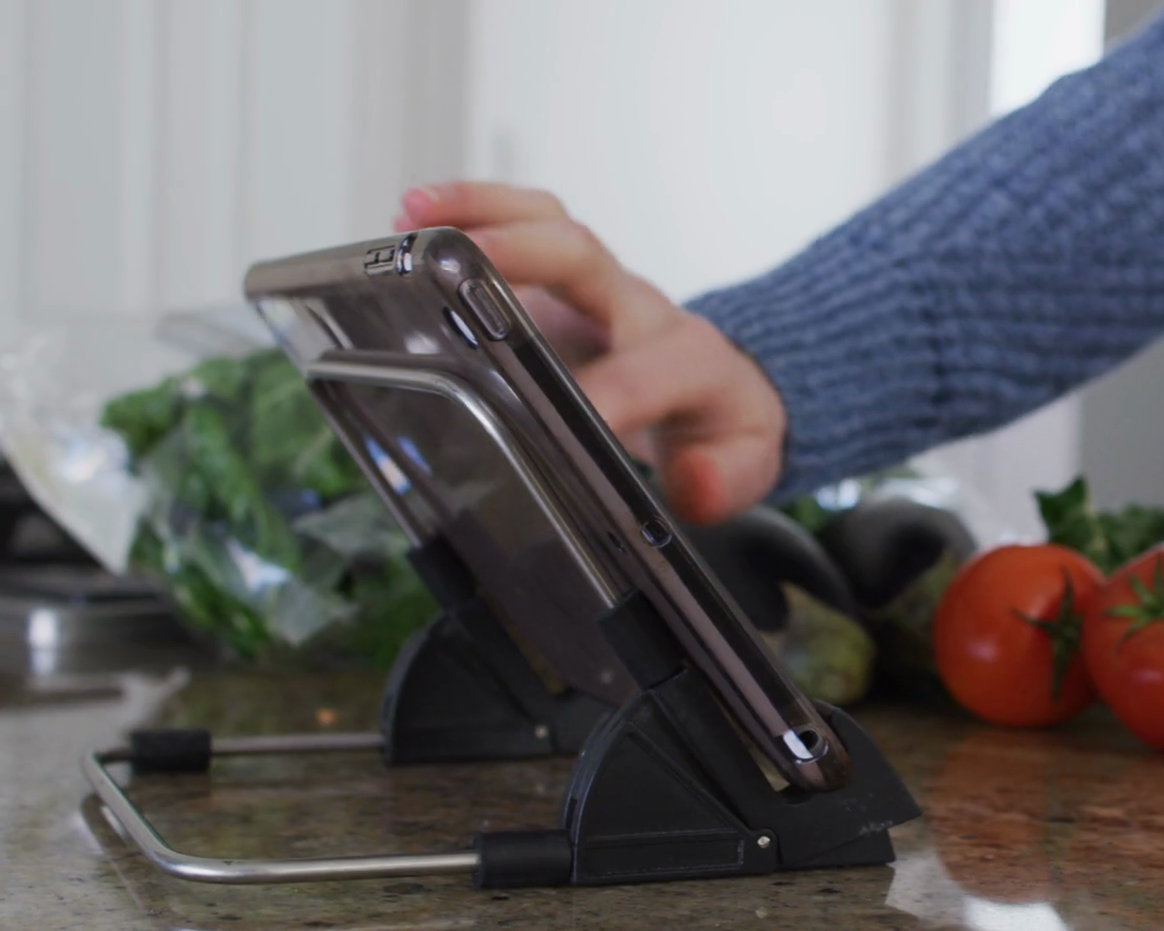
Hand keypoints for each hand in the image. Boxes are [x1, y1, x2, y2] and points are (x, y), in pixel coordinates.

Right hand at [393, 182, 784, 525]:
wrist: (731, 386)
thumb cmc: (725, 425)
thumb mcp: (747, 465)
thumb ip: (725, 480)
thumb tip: (695, 483)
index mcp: (688, 359)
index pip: (645, 369)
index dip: (606, 390)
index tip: (557, 416)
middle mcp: (638, 309)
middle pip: (583, 256)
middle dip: (517, 248)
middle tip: (451, 257)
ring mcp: (597, 291)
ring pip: (547, 224)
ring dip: (479, 210)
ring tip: (413, 214)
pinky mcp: (563, 287)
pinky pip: (523, 233)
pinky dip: (469, 218)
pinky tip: (413, 224)